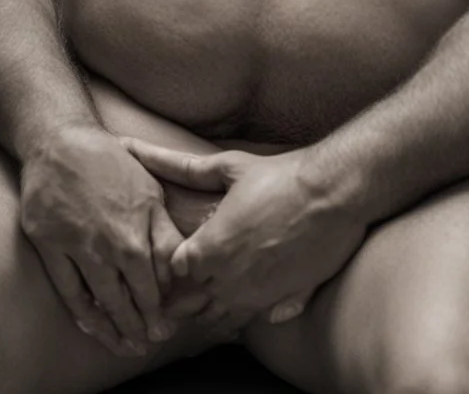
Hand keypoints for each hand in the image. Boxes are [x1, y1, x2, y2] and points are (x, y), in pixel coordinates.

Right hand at [20, 124, 186, 355]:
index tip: (166, 327)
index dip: (160, 310)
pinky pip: (67, 289)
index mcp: (137, 231)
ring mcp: (78, 247)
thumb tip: (178, 267)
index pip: (153, 285)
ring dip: (113, 327)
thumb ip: (164, 231)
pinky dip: (80, 311)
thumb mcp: (150, 190)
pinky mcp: (50, 246)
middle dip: (139, 326)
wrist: (62, 143)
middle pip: (128, 299)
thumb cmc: (112, 164)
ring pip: (99, 300)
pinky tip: (90, 325)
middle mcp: (109, 245)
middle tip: (147, 344)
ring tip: (123, 344)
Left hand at [122, 139, 366, 331]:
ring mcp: (256, 296)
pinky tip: (250, 302)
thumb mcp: (228, 166)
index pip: (174, 272)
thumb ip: (182, 167)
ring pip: (220, 318)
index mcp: (210, 248)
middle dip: (186, 294)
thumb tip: (135, 148)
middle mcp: (227, 279)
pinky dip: (248, 314)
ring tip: (213, 295)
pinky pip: (255, 321)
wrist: (332, 194)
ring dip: (212, 308)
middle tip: (188, 281)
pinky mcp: (283, 303)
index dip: (174, 263)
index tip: (180, 254)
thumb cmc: (280, 176)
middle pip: (191, 303)